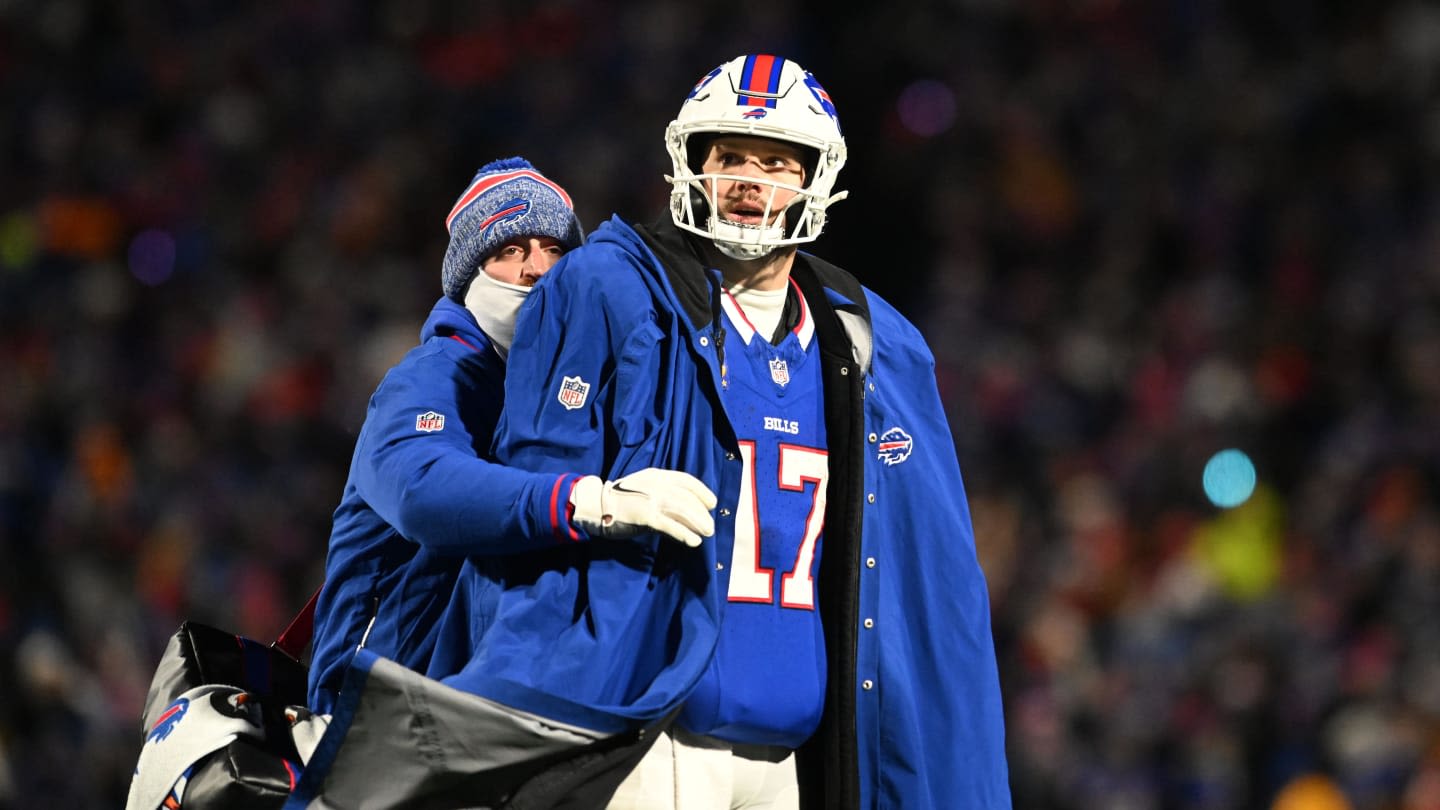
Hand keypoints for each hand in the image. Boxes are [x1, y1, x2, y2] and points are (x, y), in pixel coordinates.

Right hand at [569, 468, 716, 546]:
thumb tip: (685, 511)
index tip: (711, 503)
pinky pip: (670, 525)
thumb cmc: (620, 500)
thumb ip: (663, 495)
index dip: (702, 492)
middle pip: (687, 498)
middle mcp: (656, 484)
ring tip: (706, 533)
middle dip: (702, 513)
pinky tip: (693, 541)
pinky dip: (684, 533)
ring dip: (698, 523)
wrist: (595, 505)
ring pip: (682, 510)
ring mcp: (650, 499)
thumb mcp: (644, 489)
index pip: (686, 480)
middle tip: (710, 526)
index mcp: (657, 475)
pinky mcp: (645, 515)